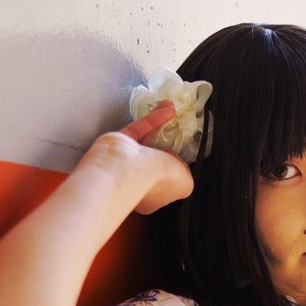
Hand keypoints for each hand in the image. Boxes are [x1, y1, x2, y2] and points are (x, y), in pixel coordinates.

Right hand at [78, 100, 194, 214]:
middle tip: (179, 134)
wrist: (129, 168)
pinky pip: (139, 129)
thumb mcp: (186, 185)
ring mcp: (125, 161)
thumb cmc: (157, 181)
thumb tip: (179, 164)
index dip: (174, 173)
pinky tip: (167, 108)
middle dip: (166, 147)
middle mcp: (136, 180)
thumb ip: (186, 175)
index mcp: (151, 197)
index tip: (181, 161)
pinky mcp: (119, 143)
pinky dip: (154, 119)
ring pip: (147, 141)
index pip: (165, 184)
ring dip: (161, 125)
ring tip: (173, 110)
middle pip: (154, 162)